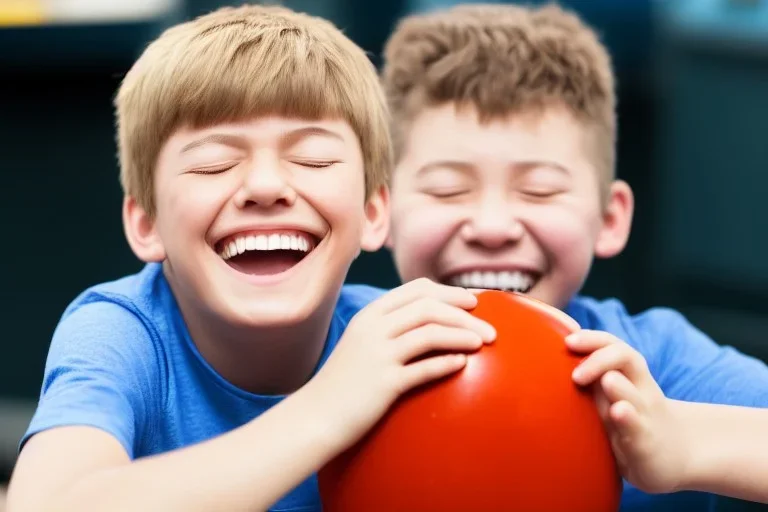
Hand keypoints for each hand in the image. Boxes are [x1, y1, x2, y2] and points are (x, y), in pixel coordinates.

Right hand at [306, 278, 496, 453]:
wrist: (314, 416)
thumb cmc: (344, 382)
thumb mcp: (362, 344)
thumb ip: (391, 328)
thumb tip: (433, 323)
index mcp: (370, 315)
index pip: (417, 289)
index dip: (450, 292)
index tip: (474, 302)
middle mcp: (374, 328)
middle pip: (429, 307)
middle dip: (465, 314)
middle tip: (491, 328)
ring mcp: (377, 354)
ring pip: (430, 332)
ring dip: (463, 335)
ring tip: (485, 344)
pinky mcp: (383, 383)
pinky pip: (423, 368)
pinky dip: (446, 363)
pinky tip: (464, 365)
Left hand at [566, 330, 688, 493]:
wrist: (674, 455)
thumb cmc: (630, 421)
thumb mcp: (611, 397)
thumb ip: (590, 379)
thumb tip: (545, 361)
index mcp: (628, 375)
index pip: (613, 346)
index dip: (593, 339)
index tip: (568, 340)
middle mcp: (639, 390)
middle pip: (628, 359)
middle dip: (601, 359)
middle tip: (576, 373)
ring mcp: (645, 417)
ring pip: (635, 396)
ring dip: (619, 387)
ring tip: (607, 380)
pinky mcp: (646, 444)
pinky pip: (638, 429)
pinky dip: (629, 419)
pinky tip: (619, 411)